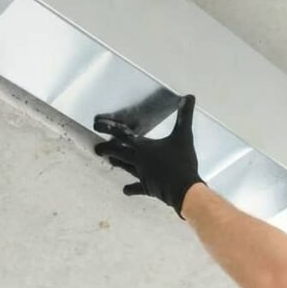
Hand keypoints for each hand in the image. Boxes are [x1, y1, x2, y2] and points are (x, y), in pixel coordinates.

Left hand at [93, 94, 203, 216]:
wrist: (184, 190)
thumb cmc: (181, 162)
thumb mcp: (184, 136)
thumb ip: (185, 116)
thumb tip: (189, 97)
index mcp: (144, 147)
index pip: (123, 134)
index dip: (110, 128)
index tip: (97, 125)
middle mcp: (139, 161)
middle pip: (120, 152)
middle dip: (108, 148)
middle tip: (97, 148)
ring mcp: (142, 175)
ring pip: (126, 167)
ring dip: (118, 163)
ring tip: (110, 160)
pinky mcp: (148, 188)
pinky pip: (137, 187)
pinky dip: (131, 188)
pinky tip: (125, 190)